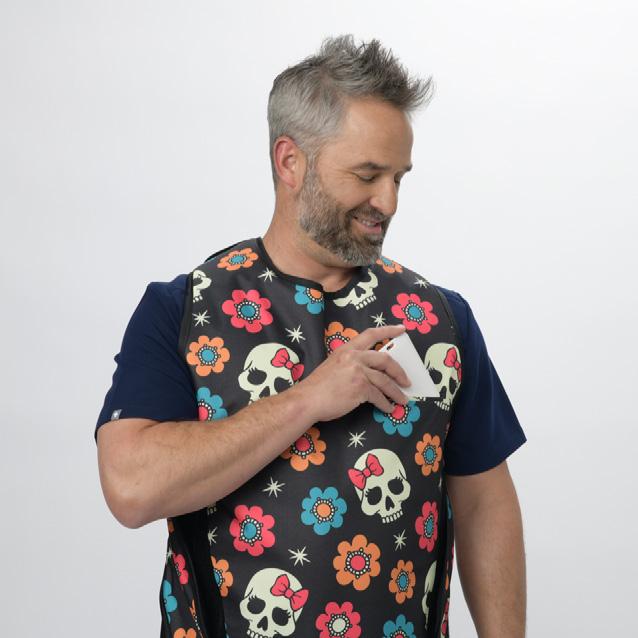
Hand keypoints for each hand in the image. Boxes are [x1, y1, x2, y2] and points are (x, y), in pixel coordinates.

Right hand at [293, 324, 411, 421]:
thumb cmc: (318, 386)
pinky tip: (388, 408)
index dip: (389, 331)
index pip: (371, 334)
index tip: (402, 329)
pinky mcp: (360, 388)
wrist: (307, 400)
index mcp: (347, 349)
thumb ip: (351, 363)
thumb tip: (371, 372)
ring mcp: (358, 372)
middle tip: (407, 380)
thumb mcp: (334, 365)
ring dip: (396, 392)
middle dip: (399, 371)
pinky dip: (385, 403)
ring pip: (385, 381)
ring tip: (403, 400)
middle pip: (385, 359)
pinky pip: (378, 396)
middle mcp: (354, 357)